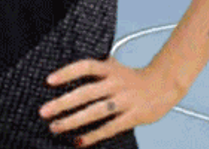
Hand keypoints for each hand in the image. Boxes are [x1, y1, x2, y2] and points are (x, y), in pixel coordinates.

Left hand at [40, 57, 182, 146]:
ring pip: (96, 112)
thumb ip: (94, 69)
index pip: (85, 67)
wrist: (164, 84)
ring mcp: (125, 101)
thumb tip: (64, 74)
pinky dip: (94, 135)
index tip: (48, 81)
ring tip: (55, 127)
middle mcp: (116, 84)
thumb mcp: (113, 66)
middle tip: (44, 111)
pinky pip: (111, 127)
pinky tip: (79, 141)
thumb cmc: (132, 78)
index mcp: (109, 69)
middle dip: (63, 103)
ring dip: (73, 121)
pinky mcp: (134, 116)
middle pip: (86, 93)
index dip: (67, 72)